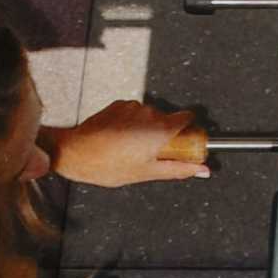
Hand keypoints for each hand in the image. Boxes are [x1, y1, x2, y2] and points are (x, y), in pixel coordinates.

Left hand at [50, 100, 207, 187]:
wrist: (74, 152)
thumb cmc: (107, 165)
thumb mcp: (147, 173)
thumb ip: (179, 169)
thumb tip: (202, 170)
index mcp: (160, 129)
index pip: (188, 117)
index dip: (189, 128)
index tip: (185, 140)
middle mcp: (149, 113)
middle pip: (168, 119)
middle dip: (164, 134)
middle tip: (152, 152)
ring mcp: (133, 107)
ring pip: (150, 116)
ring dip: (146, 129)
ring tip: (132, 148)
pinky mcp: (119, 105)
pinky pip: (134, 113)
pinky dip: (132, 124)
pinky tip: (121, 139)